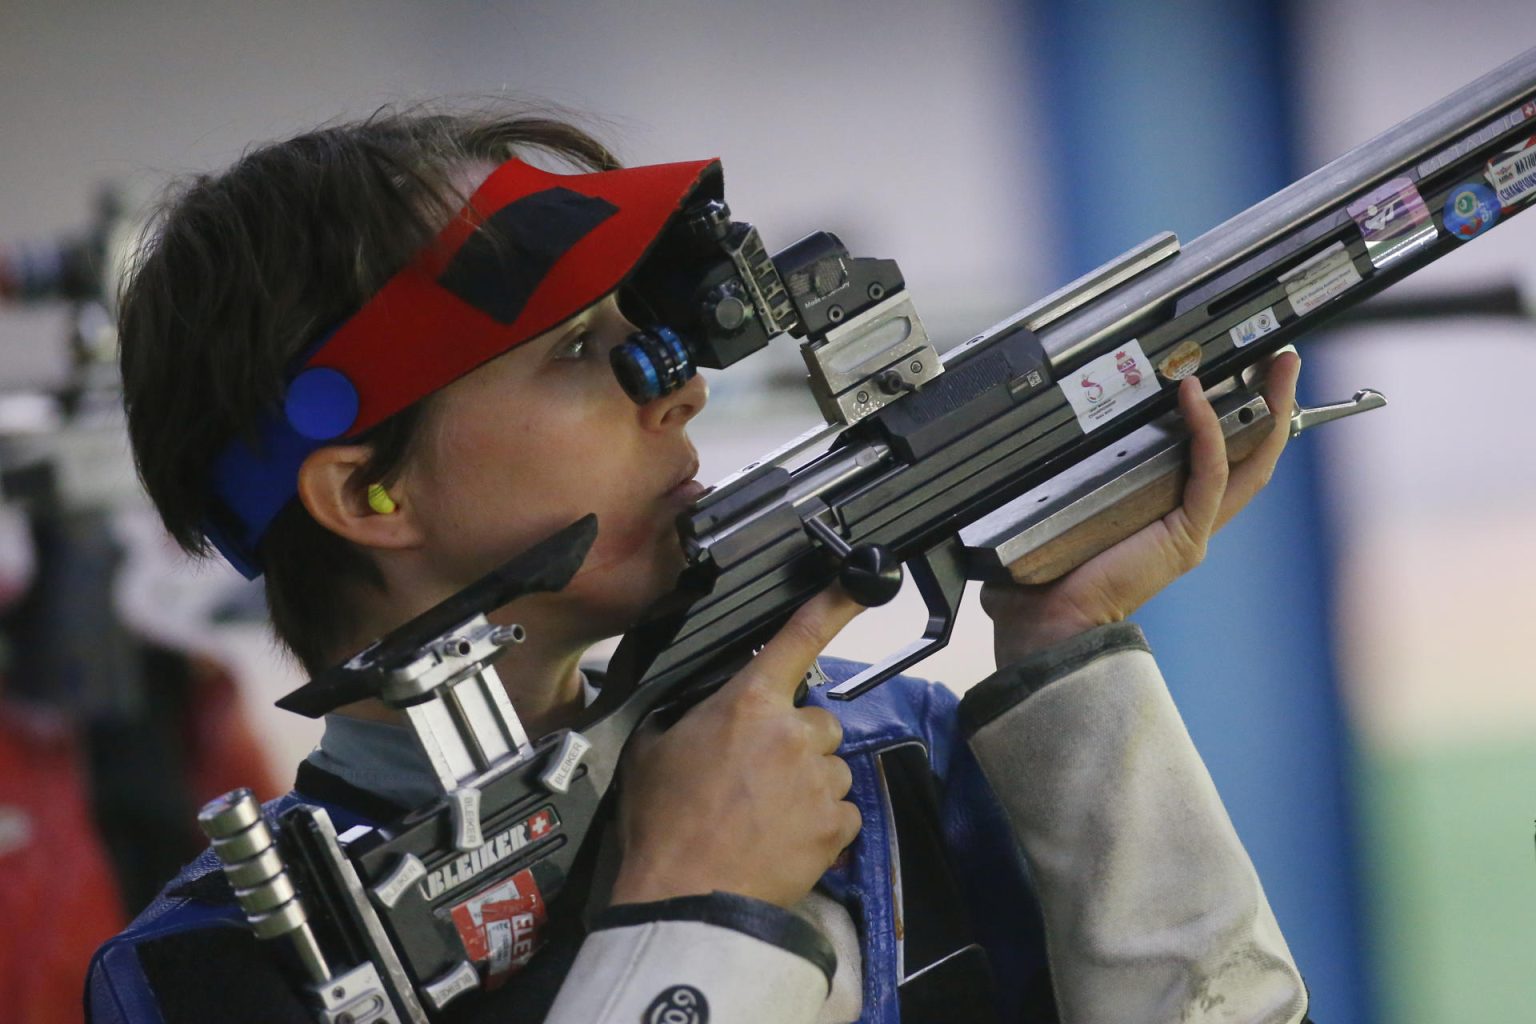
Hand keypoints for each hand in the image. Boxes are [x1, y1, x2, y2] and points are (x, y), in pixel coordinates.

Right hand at [609, 588, 864, 908]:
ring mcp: (821, 780)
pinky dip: (822, 825)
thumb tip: (690, 707)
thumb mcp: (652, 750)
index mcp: (748, 703)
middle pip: (818, 721)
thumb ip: (683, 716)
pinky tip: (786, 840)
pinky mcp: (837, 825)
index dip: (833, 606)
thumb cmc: (663, 825)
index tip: (860, 585)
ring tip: (767, 816)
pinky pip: (843, 813)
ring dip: (809, 785)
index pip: (798, 640)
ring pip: (831, 769)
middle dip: (797, 742)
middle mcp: (793, 733)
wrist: (687, 896)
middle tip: (759, 776)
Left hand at [981, 351, 1301, 664]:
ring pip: (1248, 461)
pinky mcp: (1184, 536)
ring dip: (1267, 409)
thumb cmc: (1042, 581)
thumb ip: (1059, 478)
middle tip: (1280, 358)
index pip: (1213, 458)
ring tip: (1277, 364)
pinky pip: (1208, 473)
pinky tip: (1196, 394)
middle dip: (1271, 403)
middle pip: (1249, 454)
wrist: (1046, 626)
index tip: (1230, 371)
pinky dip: (1206, 432)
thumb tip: (1029, 434)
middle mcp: (1186, 520)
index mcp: (1162, 516)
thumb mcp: (1057, 512)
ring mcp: (1191, 528)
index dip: (1229, 415)